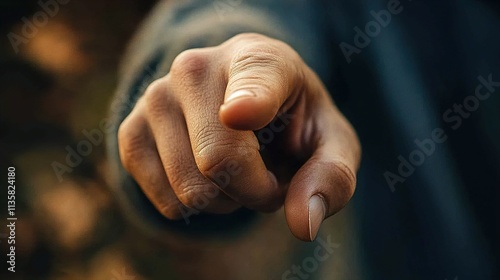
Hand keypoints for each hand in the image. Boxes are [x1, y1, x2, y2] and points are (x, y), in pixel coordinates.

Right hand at [118, 33, 360, 240]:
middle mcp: (195, 68)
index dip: (250, 101)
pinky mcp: (131, 131)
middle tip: (269, 174)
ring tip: (239, 170)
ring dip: (227, 201)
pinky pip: (167, 203)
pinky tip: (208, 173)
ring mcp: (156, 98)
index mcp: (259, 59)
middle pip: (220, 162)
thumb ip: (332, 176)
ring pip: (191, 191)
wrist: (241, 101)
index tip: (240, 114)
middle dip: (255, 191)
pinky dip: (197, 206)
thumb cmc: (291, 120)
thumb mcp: (330, 141)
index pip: (252, 80)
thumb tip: (303, 224)